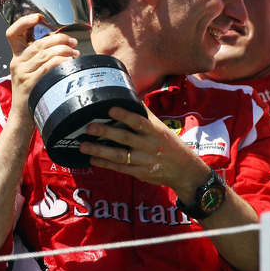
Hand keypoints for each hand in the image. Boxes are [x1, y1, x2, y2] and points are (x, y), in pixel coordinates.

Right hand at [6, 14, 79, 123]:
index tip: (38, 17)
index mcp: (17, 56)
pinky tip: (69, 62)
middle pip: (38, 43)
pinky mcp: (29, 84)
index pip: (13, 33)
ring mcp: (22, 73)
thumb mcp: (30, 69)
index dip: (24, 22)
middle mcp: (17, 62)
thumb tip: (62, 40)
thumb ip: (40, 54)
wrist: (23, 115)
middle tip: (73, 42)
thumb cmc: (33, 89)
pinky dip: (60, 63)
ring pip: (44, 54)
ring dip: (63, 51)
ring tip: (75, 53)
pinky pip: (47, 68)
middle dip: (59, 39)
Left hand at [79, 105, 210, 199]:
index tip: (110, 108)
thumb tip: (129, 97)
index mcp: (156, 132)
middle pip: (125, 138)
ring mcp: (144, 161)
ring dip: (99, 150)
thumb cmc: (170, 145)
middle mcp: (150, 146)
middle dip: (106, 132)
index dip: (124, 114)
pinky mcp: (140, 173)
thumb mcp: (161, 128)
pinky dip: (105, 163)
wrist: (185, 171)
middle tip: (89, 127)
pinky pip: (120, 168)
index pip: (139, 121)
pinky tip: (92, 158)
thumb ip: (146, 116)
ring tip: (84, 145)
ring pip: (119, 155)